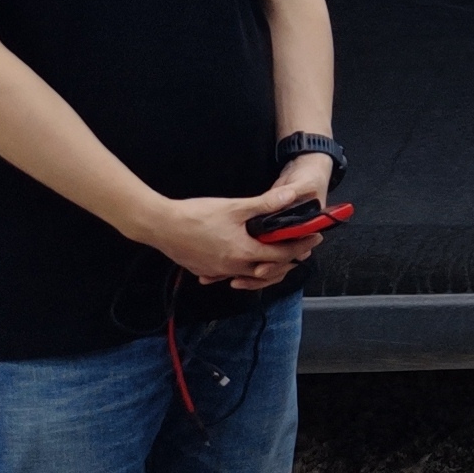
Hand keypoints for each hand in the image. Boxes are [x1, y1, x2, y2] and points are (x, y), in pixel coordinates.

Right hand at [137, 190, 318, 291]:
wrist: (159, 225)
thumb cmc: (195, 215)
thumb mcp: (234, 207)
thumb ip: (264, 204)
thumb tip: (290, 197)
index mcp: (243, 252)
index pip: (281, 256)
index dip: (300, 247)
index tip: (314, 239)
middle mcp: (233, 267)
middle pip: (269, 270)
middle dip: (288, 259)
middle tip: (300, 246)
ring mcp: (218, 271)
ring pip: (250, 275)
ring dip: (266, 266)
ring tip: (275, 253)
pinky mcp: (205, 270)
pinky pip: (229, 275)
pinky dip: (242, 270)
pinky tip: (242, 260)